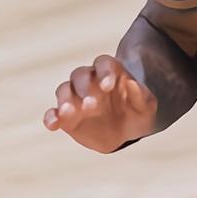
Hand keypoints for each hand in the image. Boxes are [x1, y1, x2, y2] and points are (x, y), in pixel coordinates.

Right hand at [43, 54, 157, 152]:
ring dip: (65, 100)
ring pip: (64, 89)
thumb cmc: (138, 114)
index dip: (104, 72)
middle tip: (92, 106)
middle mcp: (90, 81)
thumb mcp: (146, 108)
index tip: (108, 86)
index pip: (103, 63)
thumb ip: (140, 95)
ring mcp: (76, 98)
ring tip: (68, 113)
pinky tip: (53, 124)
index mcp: (111, 73)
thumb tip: (132, 82)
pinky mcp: (66, 117)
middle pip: (80, 74)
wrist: (126, 134)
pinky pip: (53, 113)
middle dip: (84, 88)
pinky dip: (50, 117)